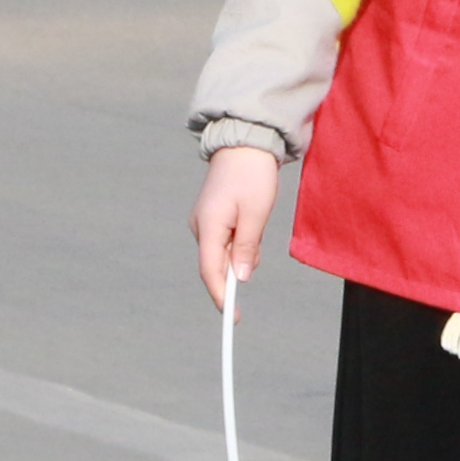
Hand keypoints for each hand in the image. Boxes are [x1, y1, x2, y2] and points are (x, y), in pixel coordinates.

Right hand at [194, 142, 281, 308]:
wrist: (245, 144)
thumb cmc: (252, 176)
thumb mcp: (256, 213)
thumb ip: (246, 248)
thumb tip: (239, 278)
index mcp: (208, 226)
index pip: (211, 271)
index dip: (221, 295)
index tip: (232, 316)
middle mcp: (201, 227)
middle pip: (218, 264)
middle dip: (240, 264)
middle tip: (258, 239)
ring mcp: (205, 222)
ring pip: (225, 253)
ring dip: (244, 250)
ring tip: (256, 221)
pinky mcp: (212, 218)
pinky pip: (227, 241)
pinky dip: (242, 240)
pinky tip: (252, 221)